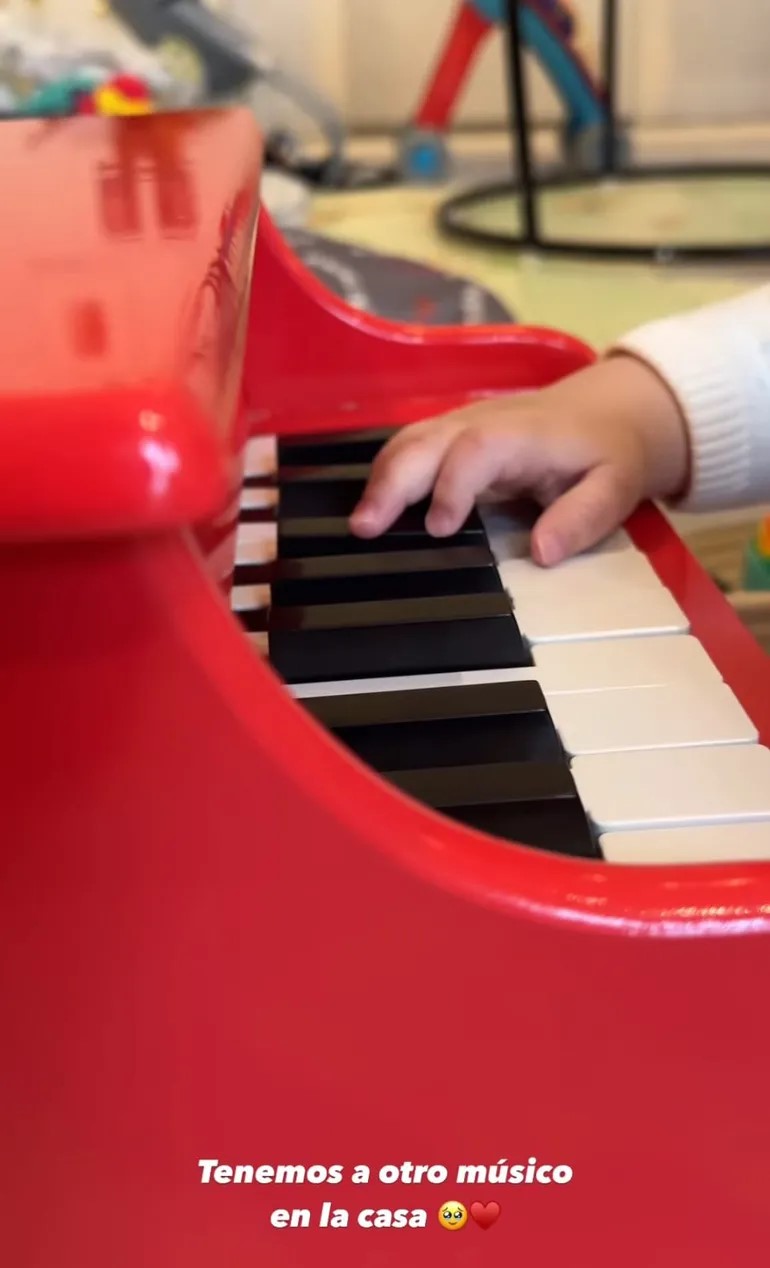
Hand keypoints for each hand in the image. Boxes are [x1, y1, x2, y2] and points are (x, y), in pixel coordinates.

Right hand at [349, 355, 689, 565]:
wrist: (608, 409)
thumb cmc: (608, 453)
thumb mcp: (615, 487)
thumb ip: (582, 518)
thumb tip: (542, 553)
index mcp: (520, 435)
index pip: (474, 450)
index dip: (451, 486)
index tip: (439, 529)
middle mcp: (482, 422)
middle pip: (426, 442)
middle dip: (392, 482)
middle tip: (365, 528)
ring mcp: (462, 424)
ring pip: (410, 441)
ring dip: (381, 479)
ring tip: (360, 523)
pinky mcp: (452, 434)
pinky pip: (411, 446)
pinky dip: (387, 473)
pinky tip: (374, 506)